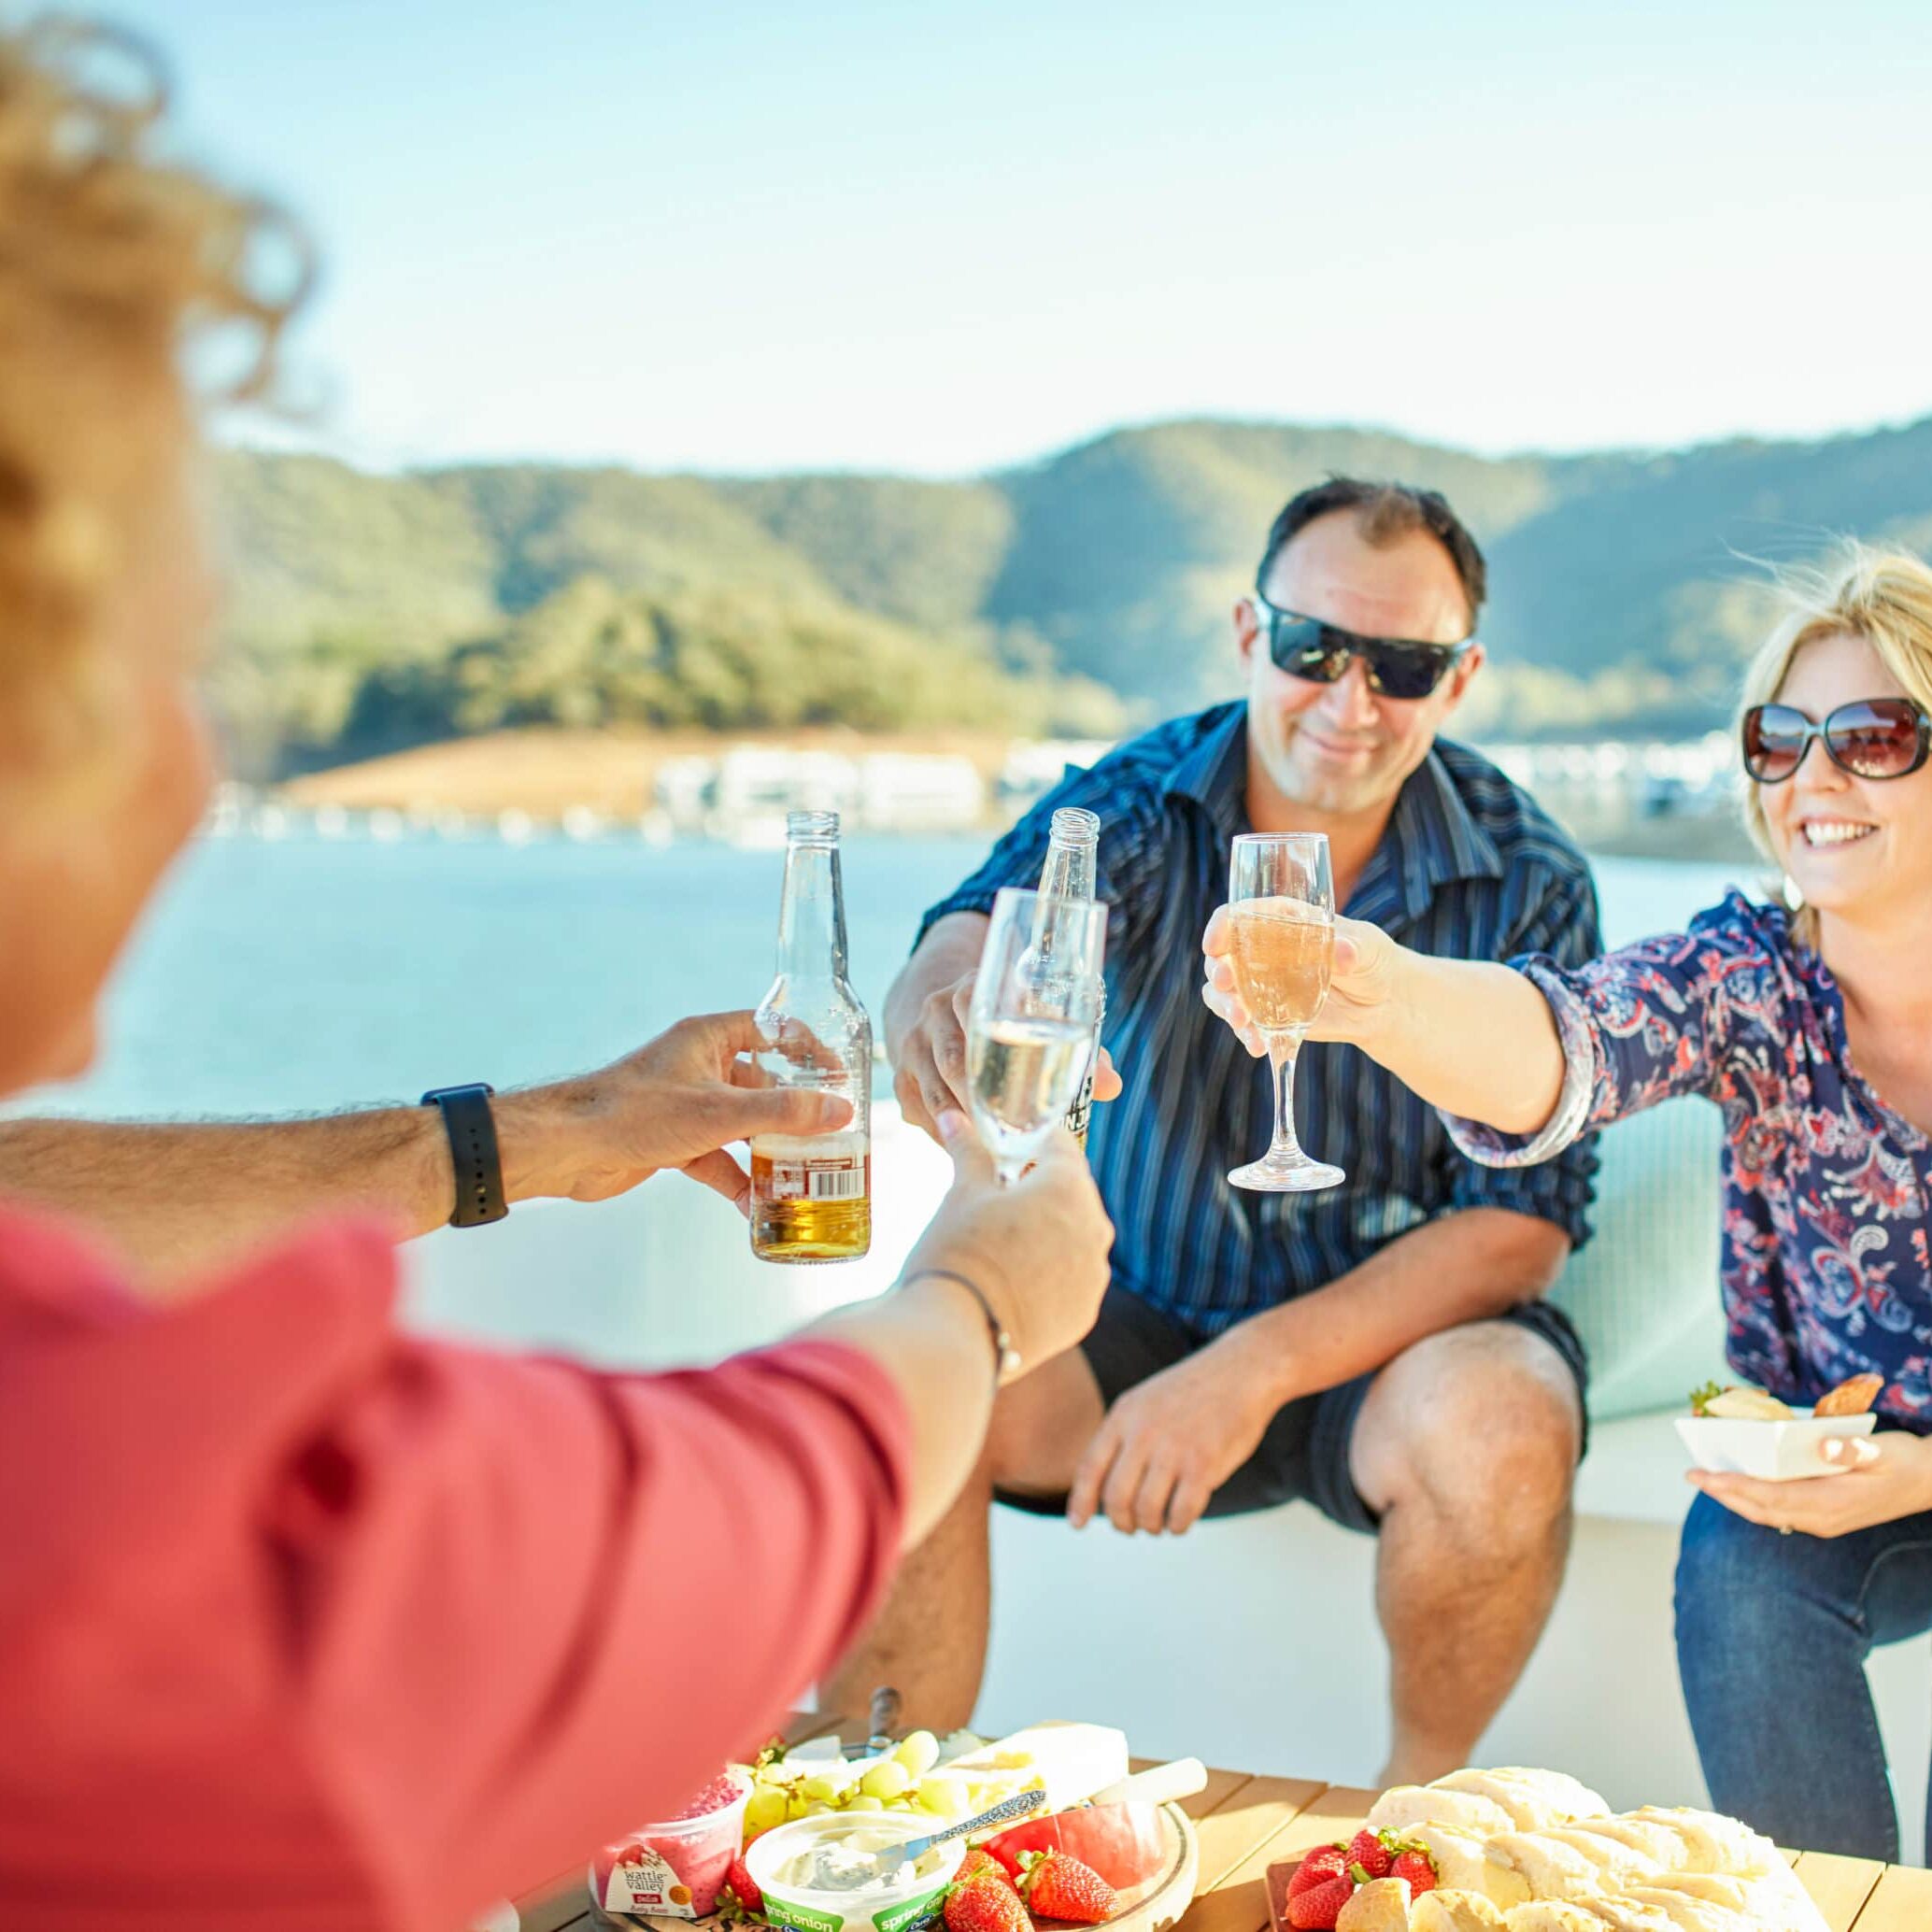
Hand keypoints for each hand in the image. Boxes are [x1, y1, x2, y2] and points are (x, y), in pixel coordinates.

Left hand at [496, 1011, 851, 1213]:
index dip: (808, 1049)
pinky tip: (756, 1205)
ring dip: (769, 1152)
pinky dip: (736, 1178)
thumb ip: (783, 1111)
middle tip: (832, 1136)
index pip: (771, 1030)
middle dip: (795, 1113)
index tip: (840, 1077)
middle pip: (763, 1084)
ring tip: (805, 1176)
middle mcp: (700, 1066)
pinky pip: (717, 1157)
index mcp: (709, 1038)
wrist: (568, 1148)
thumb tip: (840, 1110)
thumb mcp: (720, 1112)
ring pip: (742, 1125)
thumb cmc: (636, 1112)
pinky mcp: (673, 1140)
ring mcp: (687, 1105)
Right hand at [892, 967, 1121, 1143]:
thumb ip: (1077, 1050)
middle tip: (1016, 1135)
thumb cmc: (1000, 1021)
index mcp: (970, 991)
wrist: (937, 1010)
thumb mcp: (1034, 1019)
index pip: (983, 1017)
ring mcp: (912, 1046)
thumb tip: (1112, 1084)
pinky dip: (947, 1137)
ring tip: (997, 1153)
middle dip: (984, 1102)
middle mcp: (934, 1013)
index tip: (1027, 1090)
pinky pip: (922, 1114)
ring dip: (965, 1127)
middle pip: (955, 1062)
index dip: (1004, 1053)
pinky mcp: (901, 1079)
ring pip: (936, 1093)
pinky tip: (972, 1154)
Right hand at [900, 1110, 1112, 1372]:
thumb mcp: (961, 1194)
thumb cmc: (957, 1252)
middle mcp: (1095, 1228)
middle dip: (1040, 1190)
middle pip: (1072, 1193)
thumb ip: (967, 1151)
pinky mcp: (1084, 1315)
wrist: (955, 1335)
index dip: (1033, 1141)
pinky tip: (1013, 1281)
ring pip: (1075, 1239)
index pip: (1061, 1145)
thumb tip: (953, 1117)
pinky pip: (1072, 1281)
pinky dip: (1050, 1275)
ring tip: (1003, 1243)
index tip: (1011, 1145)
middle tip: (1000, 1195)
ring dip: (1048, 1233)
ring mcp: (1094, 1276)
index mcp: (1069, 1187)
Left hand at [1066, 1343, 1278, 1534]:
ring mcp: (1174, 1448)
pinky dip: (1178, 1526)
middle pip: (1116, 1497)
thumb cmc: (1193, 1393)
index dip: (1081, 1502)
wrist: (1242, 1371)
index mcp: (1124, 1415)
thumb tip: (1100, 1487)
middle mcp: (1144, 1432)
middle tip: (1131, 1526)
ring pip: (1146, 1510)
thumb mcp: (1145, 1401)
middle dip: (1121, 1522)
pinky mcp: (1204, 1464)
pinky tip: (1181, 1522)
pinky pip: (1181, 1513)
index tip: (1078, 1524)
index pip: (1090, 1468)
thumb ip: (1123, 1437)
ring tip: (1159, 1524)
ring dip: (1151, 1526)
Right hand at [1201, 907, 1404, 1056]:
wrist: (1383, 1004)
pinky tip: (1258, 1046)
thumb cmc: (1373, 960)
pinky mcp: (1268, 1016)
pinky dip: (1246, 1034)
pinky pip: (1244, 1023)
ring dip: (1225, 1007)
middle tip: (1227, 985)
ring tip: (1242, 1023)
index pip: (1240, 915)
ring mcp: (1262, 986)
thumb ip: (1353, 946)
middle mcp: (1263, 951)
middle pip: (1224, 956)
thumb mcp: (1368, 946)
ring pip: (1225, 993)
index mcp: (1281, 921)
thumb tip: (1342, 952)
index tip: (1214, 944)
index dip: (1221, 927)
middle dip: (1218, 972)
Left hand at [1689, 1432, 1931, 1537]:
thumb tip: (1824, 1445)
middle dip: (1724, 1493)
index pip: (1771, 1498)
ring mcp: (1823, 1520)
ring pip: (1768, 1513)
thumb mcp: (1883, 1451)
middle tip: (1692, 1474)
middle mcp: (1822, 1518)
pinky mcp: (1824, 1515)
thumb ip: (1854, 1450)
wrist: (1929, 1482)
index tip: (1706, 1476)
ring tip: (1706, 1479)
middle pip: (1762, 1509)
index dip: (1736, 1487)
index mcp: (1831, 1504)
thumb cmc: (1903, 1462)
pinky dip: (1754, 1498)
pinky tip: (1740, 1485)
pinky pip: (1780, 1510)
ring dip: (1735, 1497)